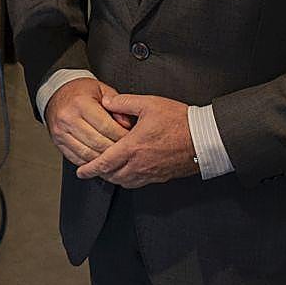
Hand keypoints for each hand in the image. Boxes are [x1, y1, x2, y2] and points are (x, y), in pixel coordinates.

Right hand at [43, 78, 130, 166]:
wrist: (58, 93)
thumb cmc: (82, 92)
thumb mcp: (103, 91)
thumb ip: (117, 106)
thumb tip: (127, 124)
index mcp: (80, 103)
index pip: (106, 126)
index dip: (122, 136)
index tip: (132, 139)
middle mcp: (68, 118)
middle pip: (97, 142)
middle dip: (115, 150)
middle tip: (127, 151)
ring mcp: (61, 132)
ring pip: (87, 154)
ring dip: (104, 159)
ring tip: (116, 157)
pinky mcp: (58, 142)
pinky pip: (77, 159)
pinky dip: (91, 162)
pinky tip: (101, 160)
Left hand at [75, 93, 196, 186]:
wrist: (204, 138)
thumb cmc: (179, 121)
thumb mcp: (149, 104)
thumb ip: (125, 102)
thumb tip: (107, 101)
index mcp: (132, 147)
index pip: (104, 163)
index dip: (89, 169)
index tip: (80, 172)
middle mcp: (139, 164)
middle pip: (112, 176)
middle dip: (99, 174)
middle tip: (91, 170)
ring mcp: (150, 173)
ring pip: (125, 182)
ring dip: (113, 178)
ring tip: (107, 171)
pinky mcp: (161, 176)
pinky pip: (138, 183)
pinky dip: (128, 180)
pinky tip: (128, 173)